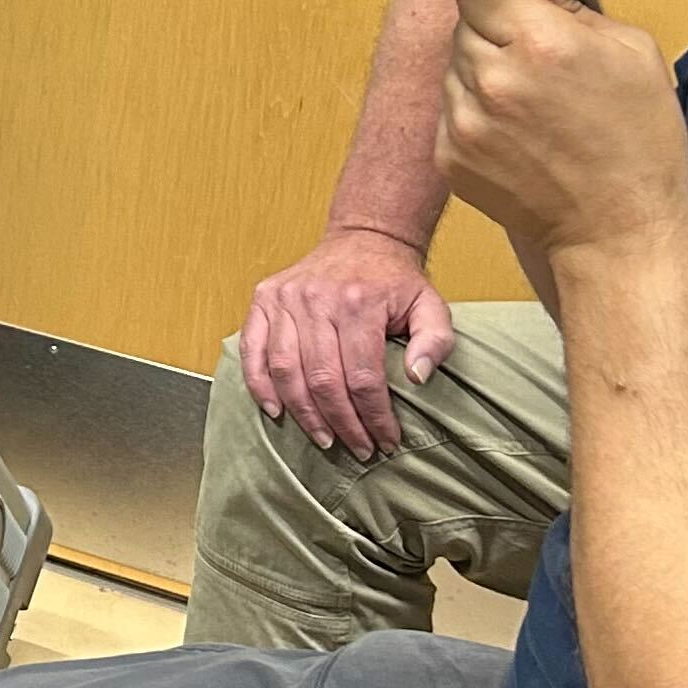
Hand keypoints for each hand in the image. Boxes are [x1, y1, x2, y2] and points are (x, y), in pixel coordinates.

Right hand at [241, 229, 453, 454]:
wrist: (363, 238)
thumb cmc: (395, 281)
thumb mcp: (431, 306)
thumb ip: (434, 341)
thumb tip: (417, 378)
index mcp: (359, 302)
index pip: (363, 377)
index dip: (374, 417)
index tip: (385, 440)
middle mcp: (316, 299)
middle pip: (323, 380)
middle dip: (341, 423)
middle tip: (357, 448)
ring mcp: (285, 298)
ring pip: (286, 370)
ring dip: (303, 413)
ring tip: (324, 439)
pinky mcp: (264, 298)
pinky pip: (252, 350)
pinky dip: (259, 385)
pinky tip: (275, 411)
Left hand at [436, 0, 687, 270]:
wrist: (620, 230)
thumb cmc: (639, 144)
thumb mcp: (631, 51)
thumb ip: (573, 0)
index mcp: (539, 40)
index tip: (532, 13)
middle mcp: (492, 77)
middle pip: (466, 23)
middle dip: (497, 32)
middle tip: (542, 64)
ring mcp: (463, 121)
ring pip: (454, 66)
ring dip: (483, 72)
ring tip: (532, 104)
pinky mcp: (450, 156)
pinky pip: (449, 111)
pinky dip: (475, 114)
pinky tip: (518, 135)